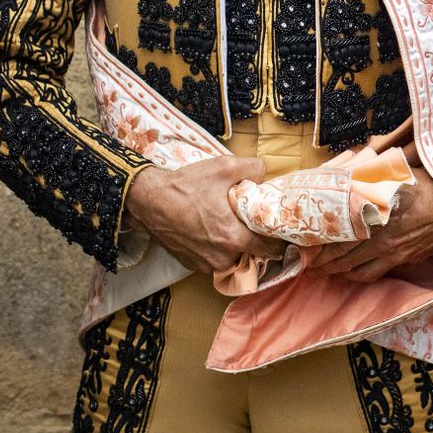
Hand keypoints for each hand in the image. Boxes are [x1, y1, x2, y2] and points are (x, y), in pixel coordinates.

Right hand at [125, 157, 281, 273]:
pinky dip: (221, 252)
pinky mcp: (192, 265)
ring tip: (236, 229)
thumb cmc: (186, 185)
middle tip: (260, 227)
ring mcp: (205, 264)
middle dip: (260, 243)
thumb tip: (267, 172)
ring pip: (235, 260)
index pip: (271, 249)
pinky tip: (217, 235)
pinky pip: (216, 262)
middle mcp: (221, 257)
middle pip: (254, 256)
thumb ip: (254, 168)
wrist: (148, 199)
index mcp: (233, 237)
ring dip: (239, 249)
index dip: (280, 240)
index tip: (284, 232)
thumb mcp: (224, 167)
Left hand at [307, 166, 432, 282]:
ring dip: (334, 270)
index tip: (302, 239)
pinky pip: (373, 273)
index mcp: (378, 211)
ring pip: (354, 268)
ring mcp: (394, 251)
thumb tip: (349, 166)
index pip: (339, 230)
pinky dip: (355, 275)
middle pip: (342, 253)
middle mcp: (383, 235)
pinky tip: (347, 272)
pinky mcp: (405, 260)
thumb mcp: (401, 173)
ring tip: (320, 268)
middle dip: (320, 259)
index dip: (318, 238)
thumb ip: (374, 174)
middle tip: (303, 259)